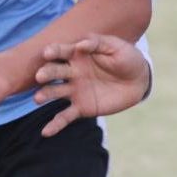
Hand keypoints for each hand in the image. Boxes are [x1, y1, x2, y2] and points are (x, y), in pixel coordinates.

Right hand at [33, 34, 150, 136]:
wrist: (138, 81)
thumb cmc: (126, 58)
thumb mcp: (115, 46)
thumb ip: (97, 43)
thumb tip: (80, 45)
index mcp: (77, 54)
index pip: (62, 52)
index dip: (54, 51)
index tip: (47, 52)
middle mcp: (71, 72)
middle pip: (55, 72)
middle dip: (46, 73)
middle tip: (40, 76)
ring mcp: (74, 91)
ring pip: (55, 92)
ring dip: (45, 95)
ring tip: (38, 98)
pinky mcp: (81, 108)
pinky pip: (65, 117)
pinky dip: (55, 125)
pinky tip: (45, 133)